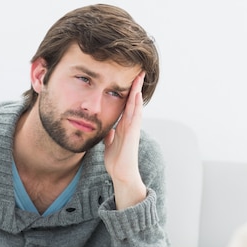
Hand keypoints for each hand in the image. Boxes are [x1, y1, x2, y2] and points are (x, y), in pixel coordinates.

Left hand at [103, 72, 146, 209]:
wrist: (121, 175)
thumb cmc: (116, 162)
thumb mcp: (109, 145)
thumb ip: (109, 136)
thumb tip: (107, 129)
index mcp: (123, 126)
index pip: (125, 105)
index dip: (126, 92)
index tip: (127, 79)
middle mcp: (129, 125)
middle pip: (132, 102)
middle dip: (135, 87)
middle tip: (138, 72)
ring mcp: (132, 129)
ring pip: (135, 106)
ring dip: (137, 92)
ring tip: (139, 77)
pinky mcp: (133, 135)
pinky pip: (135, 117)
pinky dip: (136, 106)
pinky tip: (137, 96)